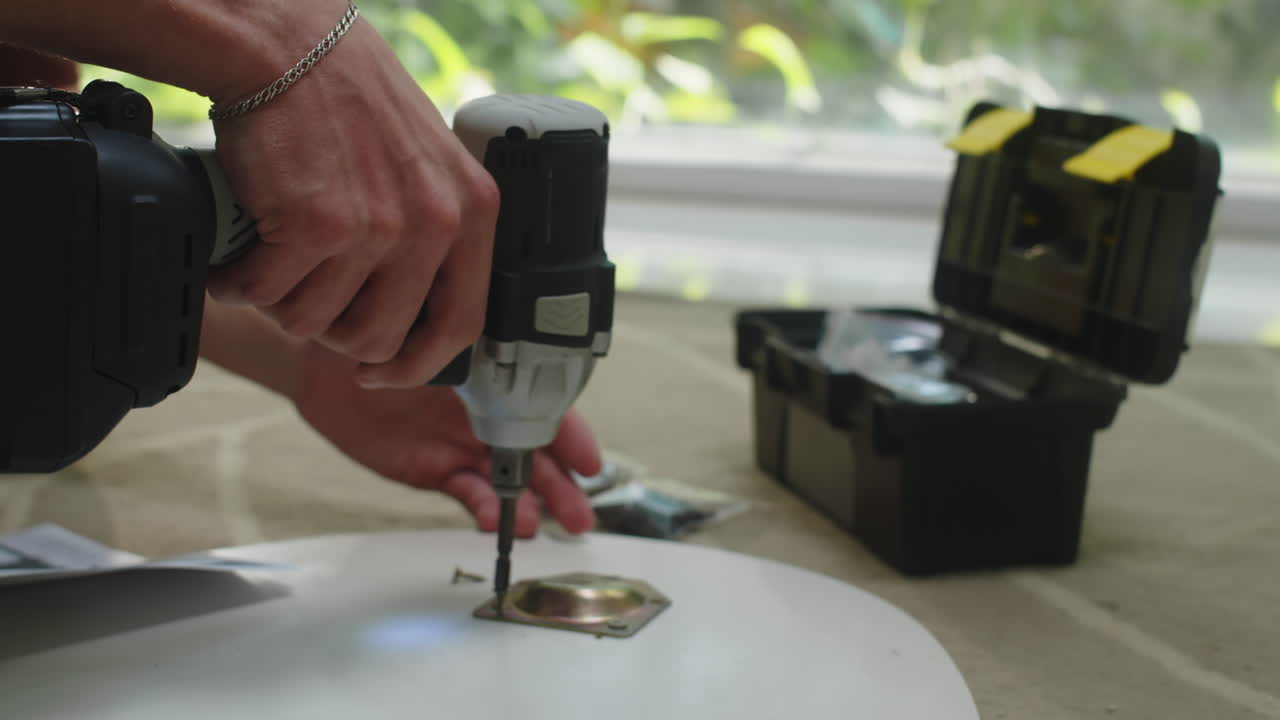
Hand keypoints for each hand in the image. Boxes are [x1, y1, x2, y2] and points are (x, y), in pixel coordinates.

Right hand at [206, 17, 497, 388]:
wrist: (289, 47)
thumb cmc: (350, 101)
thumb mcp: (427, 164)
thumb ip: (433, 231)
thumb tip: (411, 313)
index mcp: (471, 212)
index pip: (460, 325)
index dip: (416, 365)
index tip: (382, 371)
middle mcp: (432, 225)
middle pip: (378, 338)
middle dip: (331, 333)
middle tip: (305, 300)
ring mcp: (375, 228)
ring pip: (313, 322)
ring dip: (280, 304)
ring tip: (269, 265)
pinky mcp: (314, 226)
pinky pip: (266, 293)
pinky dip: (238, 284)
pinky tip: (236, 258)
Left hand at [292, 343, 599, 537]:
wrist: (327, 363)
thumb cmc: (381, 335)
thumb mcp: (427, 333)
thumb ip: (462, 348)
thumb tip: (498, 344)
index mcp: (498, 379)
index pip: (546, 410)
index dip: (571, 438)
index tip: (590, 463)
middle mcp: (488, 416)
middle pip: (536, 456)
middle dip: (562, 488)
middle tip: (579, 518)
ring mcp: (463, 446)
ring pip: (506, 481)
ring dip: (527, 505)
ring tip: (540, 525)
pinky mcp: (434, 471)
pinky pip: (465, 492)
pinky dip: (482, 508)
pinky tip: (493, 521)